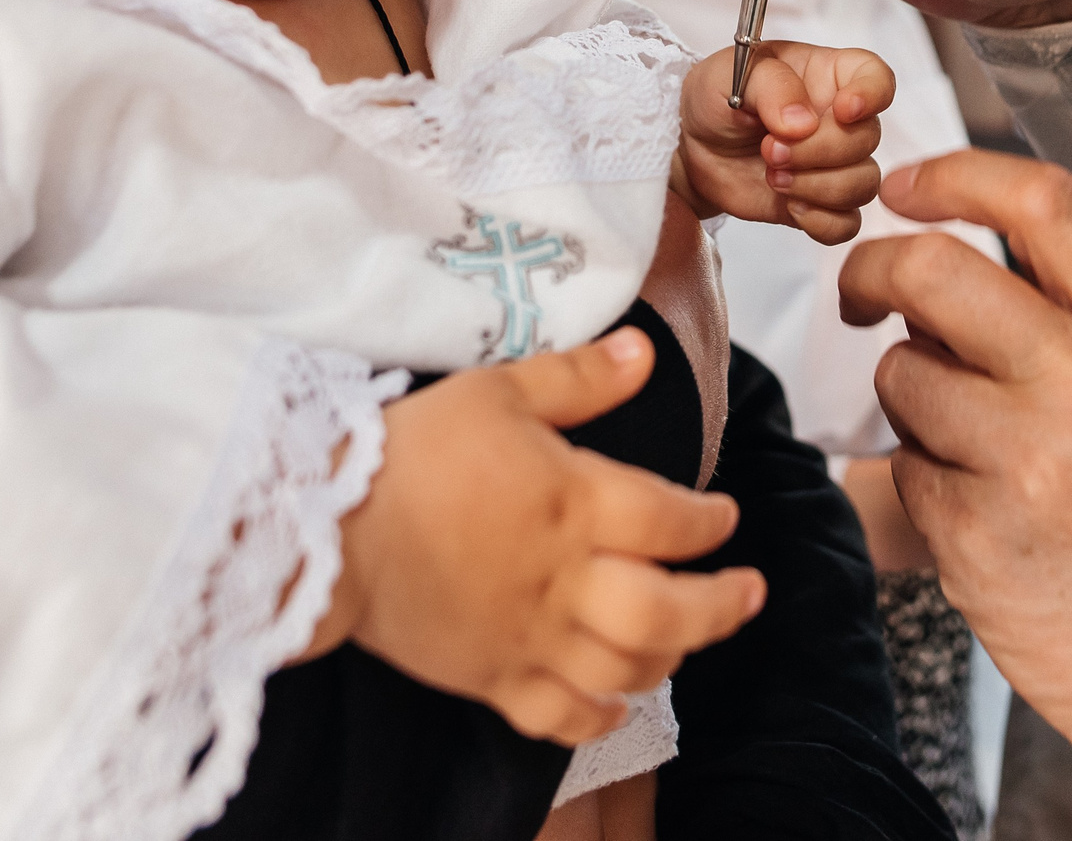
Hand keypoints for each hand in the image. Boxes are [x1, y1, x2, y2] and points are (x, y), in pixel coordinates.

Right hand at [306, 329, 766, 744]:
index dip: (710, 521)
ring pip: (626, 669)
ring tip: (684, 640)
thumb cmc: (409, 450)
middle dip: (722, 606)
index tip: (724, 517)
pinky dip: (599, 718)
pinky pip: (559, 717)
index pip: (671, 520)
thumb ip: (578, 376)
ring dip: (669, 658)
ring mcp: (530, 636)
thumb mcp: (496, 389)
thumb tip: (644, 353)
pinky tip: (617, 705)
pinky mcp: (490, 677)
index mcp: (573, 503)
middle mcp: (564, 579)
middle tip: (749, 591)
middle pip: (669, 611)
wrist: (322, 526)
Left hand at [672, 43, 892, 245]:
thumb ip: (771, 87)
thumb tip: (803, 123)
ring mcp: (835, 164)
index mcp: (827, 76)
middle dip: (818, 150)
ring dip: (818, 187)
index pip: (876, 77)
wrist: (692, 148)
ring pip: (864, 184)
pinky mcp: (821, 203)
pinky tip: (789, 206)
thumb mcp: (730, 75)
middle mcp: (840, 120)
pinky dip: (821, 221)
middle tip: (770, 149)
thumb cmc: (715, 99)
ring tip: (774, 177)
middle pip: (867, 138)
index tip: (844, 110)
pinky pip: (847, 223)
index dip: (872, 94)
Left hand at [840, 153, 1071, 829]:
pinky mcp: (975, 535)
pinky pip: (904, 471)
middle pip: (933, 269)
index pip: (1042, 203)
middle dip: (875, 271)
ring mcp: (1028, 459)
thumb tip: (960, 275)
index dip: (955, 174)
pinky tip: (981, 518)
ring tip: (966, 445)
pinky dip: (923, 484)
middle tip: (865, 294)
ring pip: (902, 374)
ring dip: (909, 398)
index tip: (908, 183)